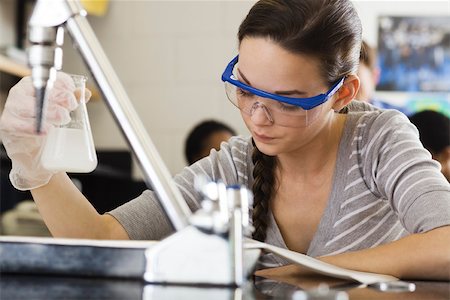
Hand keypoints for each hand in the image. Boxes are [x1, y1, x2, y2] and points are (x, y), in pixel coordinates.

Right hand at [0, 72, 83, 189]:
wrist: (34, 152)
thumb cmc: (47, 128)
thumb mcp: (63, 111)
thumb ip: (73, 100)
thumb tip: (85, 93)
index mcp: (37, 85)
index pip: (52, 78)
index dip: (66, 88)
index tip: (74, 100)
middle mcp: (22, 91)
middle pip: (44, 90)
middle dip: (61, 100)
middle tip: (68, 112)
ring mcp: (13, 106)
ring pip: (32, 105)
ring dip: (51, 113)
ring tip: (60, 121)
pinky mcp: (7, 123)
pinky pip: (20, 123)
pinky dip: (35, 127)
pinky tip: (47, 130)